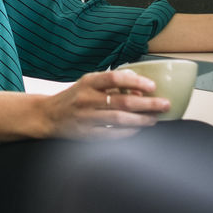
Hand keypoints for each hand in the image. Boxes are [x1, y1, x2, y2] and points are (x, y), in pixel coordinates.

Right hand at [42, 70, 170, 139]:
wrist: (48, 116)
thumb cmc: (74, 97)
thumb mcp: (89, 84)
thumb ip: (112, 85)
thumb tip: (139, 89)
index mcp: (88, 82)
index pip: (114, 78)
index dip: (136, 81)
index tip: (153, 86)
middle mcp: (86, 99)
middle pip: (122, 101)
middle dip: (147, 104)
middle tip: (164, 105)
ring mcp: (86, 118)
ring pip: (119, 119)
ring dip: (141, 120)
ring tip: (154, 118)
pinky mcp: (85, 135)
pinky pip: (111, 134)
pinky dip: (128, 132)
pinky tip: (138, 129)